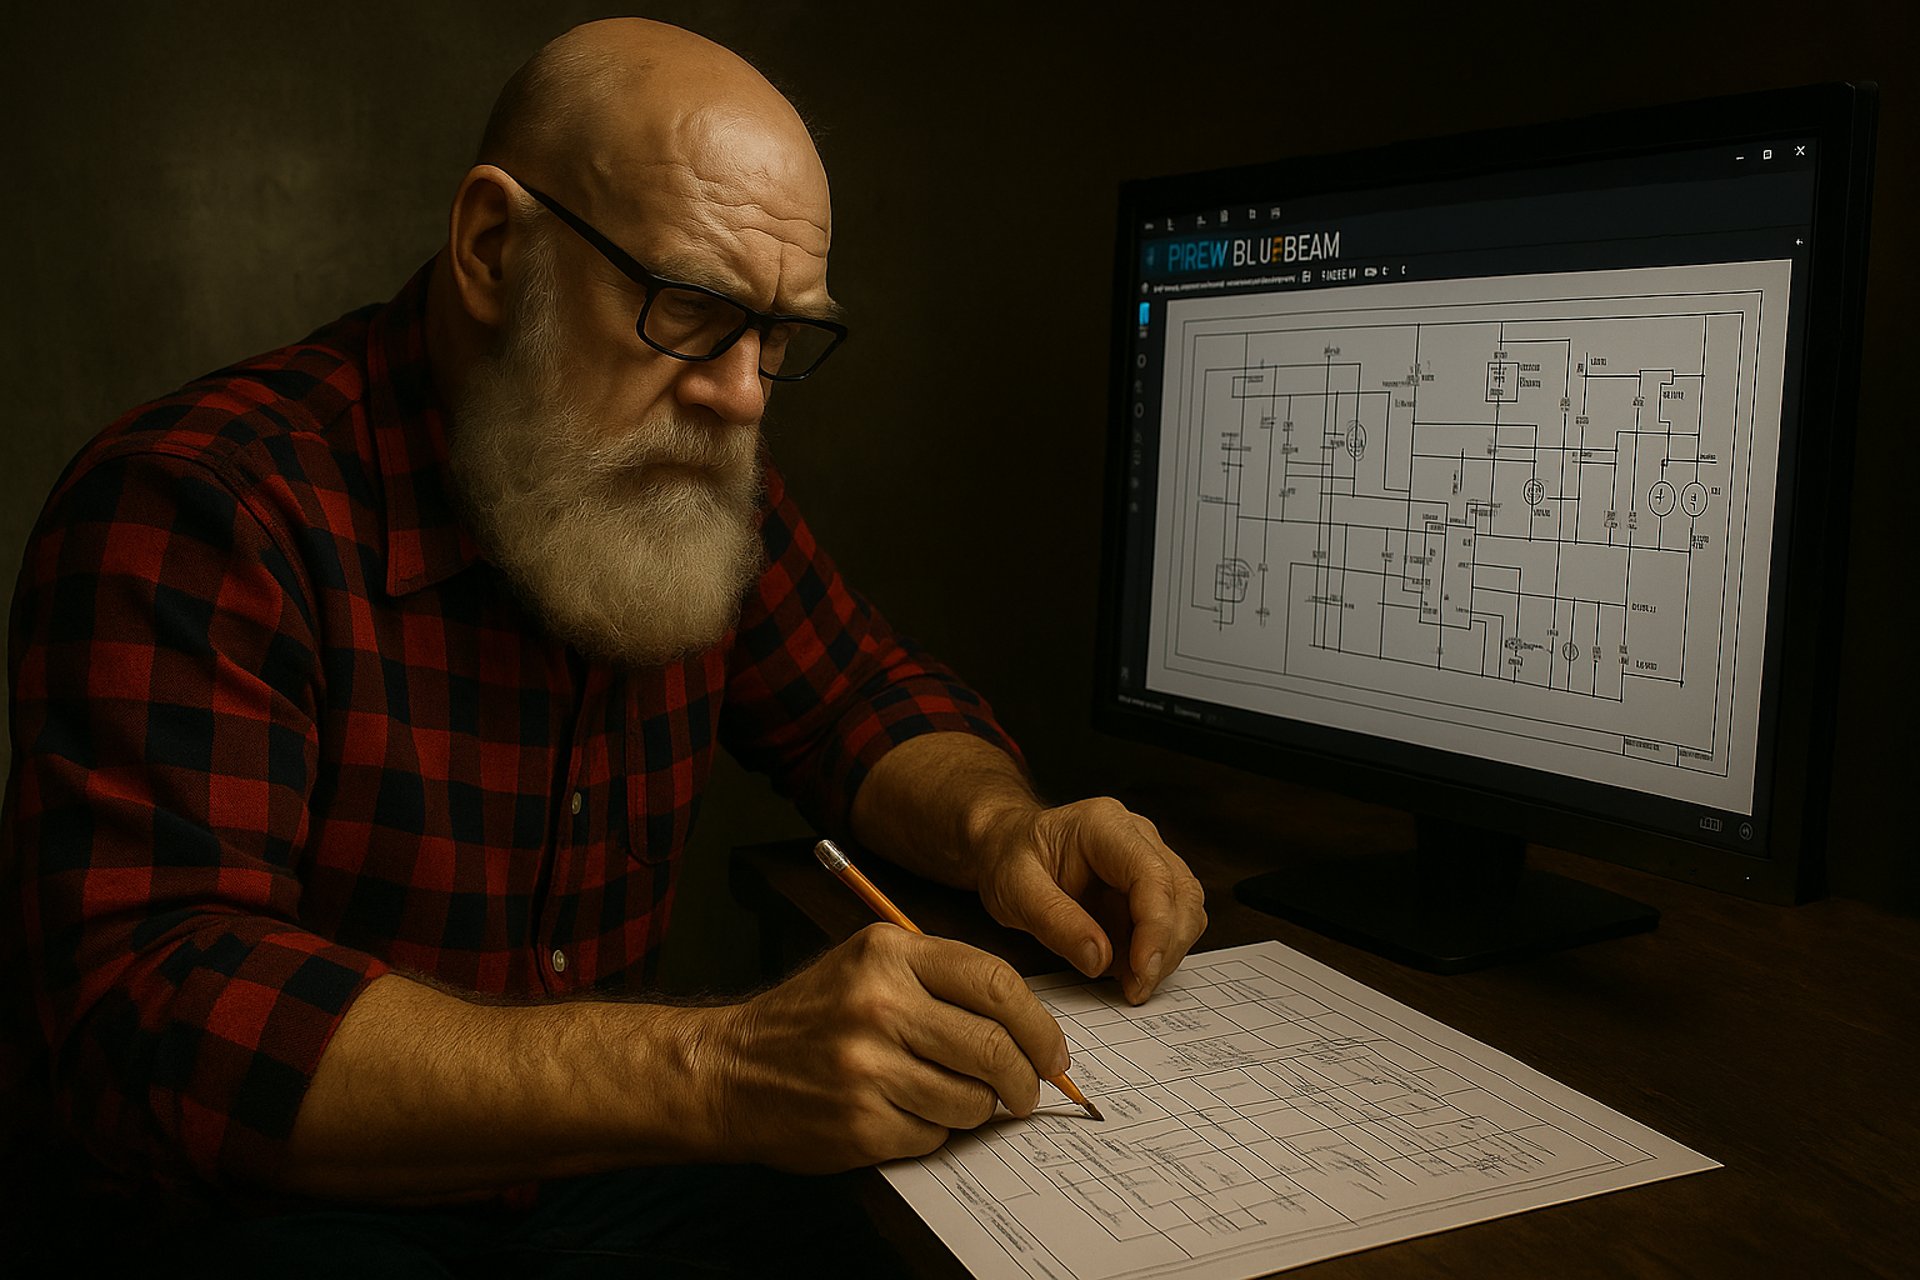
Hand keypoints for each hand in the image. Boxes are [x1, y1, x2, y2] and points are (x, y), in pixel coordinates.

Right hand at [702, 923, 1068, 1172]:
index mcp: (887, 953)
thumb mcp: (868, 965)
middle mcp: (878, 1004)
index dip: (1039, 1024)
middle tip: (1028, 1090)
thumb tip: (1027, 1024)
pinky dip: (935, 1130)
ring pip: (971, 1098)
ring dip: (978, 1108)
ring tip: (956, 1099)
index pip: (996, 983)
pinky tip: (908, 1113)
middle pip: (994, 1046)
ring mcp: (867, 1067)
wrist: (730, 1069)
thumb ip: (941, 980)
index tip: (1053, 1051)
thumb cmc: (812, 1016)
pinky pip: (935, 1134)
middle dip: (1025, 1078)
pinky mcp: (860, 1122)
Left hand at [974, 797, 1206, 1004]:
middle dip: (1165, 948)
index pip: (1153, 876)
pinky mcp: (1150, 887)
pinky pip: (1172, 923)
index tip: (1141, 972)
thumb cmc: (1008, 859)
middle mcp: (1138, 836)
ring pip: (1186, 910)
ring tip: (1129, 982)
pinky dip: (1158, 953)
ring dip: (1166, 954)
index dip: (1156, 928)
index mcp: (1104, 825)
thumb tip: (1100, 961)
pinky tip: (1127, 970)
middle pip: (1181, 894)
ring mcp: (1149, 859)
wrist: (1006, 846)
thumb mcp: (1014, 890)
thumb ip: (1055, 922)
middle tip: (1135, 989)